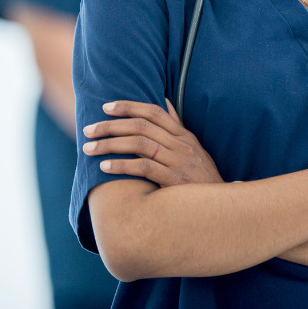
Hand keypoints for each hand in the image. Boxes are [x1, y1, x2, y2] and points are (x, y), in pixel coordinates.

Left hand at [83, 99, 223, 186]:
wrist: (219, 206)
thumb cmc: (200, 177)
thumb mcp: (193, 148)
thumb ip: (177, 127)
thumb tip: (164, 102)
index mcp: (184, 135)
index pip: (154, 112)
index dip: (129, 106)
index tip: (106, 107)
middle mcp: (181, 145)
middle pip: (142, 126)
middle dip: (111, 126)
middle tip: (89, 130)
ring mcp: (178, 161)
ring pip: (140, 144)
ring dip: (110, 144)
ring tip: (89, 148)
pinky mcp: (174, 180)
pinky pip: (144, 168)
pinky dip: (122, 165)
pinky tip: (104, 167)